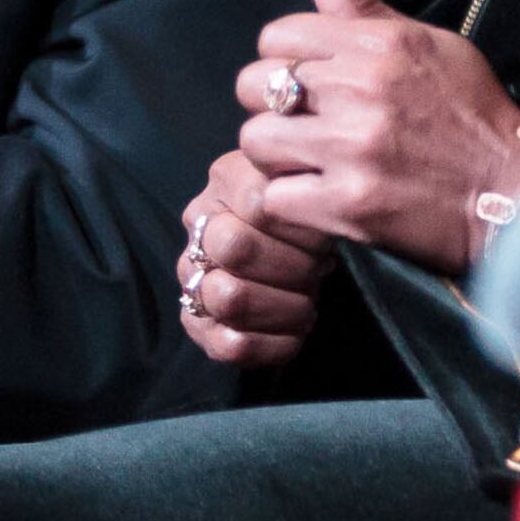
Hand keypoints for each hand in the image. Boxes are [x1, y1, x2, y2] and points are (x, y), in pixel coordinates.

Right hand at [177, 149, 334, 369]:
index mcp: (225, 179)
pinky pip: (229, 344)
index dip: (302, 225)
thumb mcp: (313, 186)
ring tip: (308, 301)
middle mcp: (199, 225)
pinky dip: (273, 344)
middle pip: (237, 247)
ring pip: (229, 297)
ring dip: (285, 306)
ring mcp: (192, 275)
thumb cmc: (311, 220)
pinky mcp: (197, 322)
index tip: (327, 234)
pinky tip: (296, 331)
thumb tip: (321, 176)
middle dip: (293, 266)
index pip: (260, 202)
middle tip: (319, 269)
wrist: (300, 260)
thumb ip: (309, 176)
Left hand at [241, 0, 519, 273]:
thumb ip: (358, 1)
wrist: (514, 191)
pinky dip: (291, 202)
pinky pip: (274, 196)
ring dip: (277, 156)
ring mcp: (352, 149)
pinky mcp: (349, 205)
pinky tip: (319, 197)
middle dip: (271, 105)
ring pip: (256, 141)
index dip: (285, 59)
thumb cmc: (470, 112)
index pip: (276, 34)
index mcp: (379, 44)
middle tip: (305, 123)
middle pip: (253, 85)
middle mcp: (361, 89)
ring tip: (310, 162)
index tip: (311, 82)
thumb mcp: (424, 41)